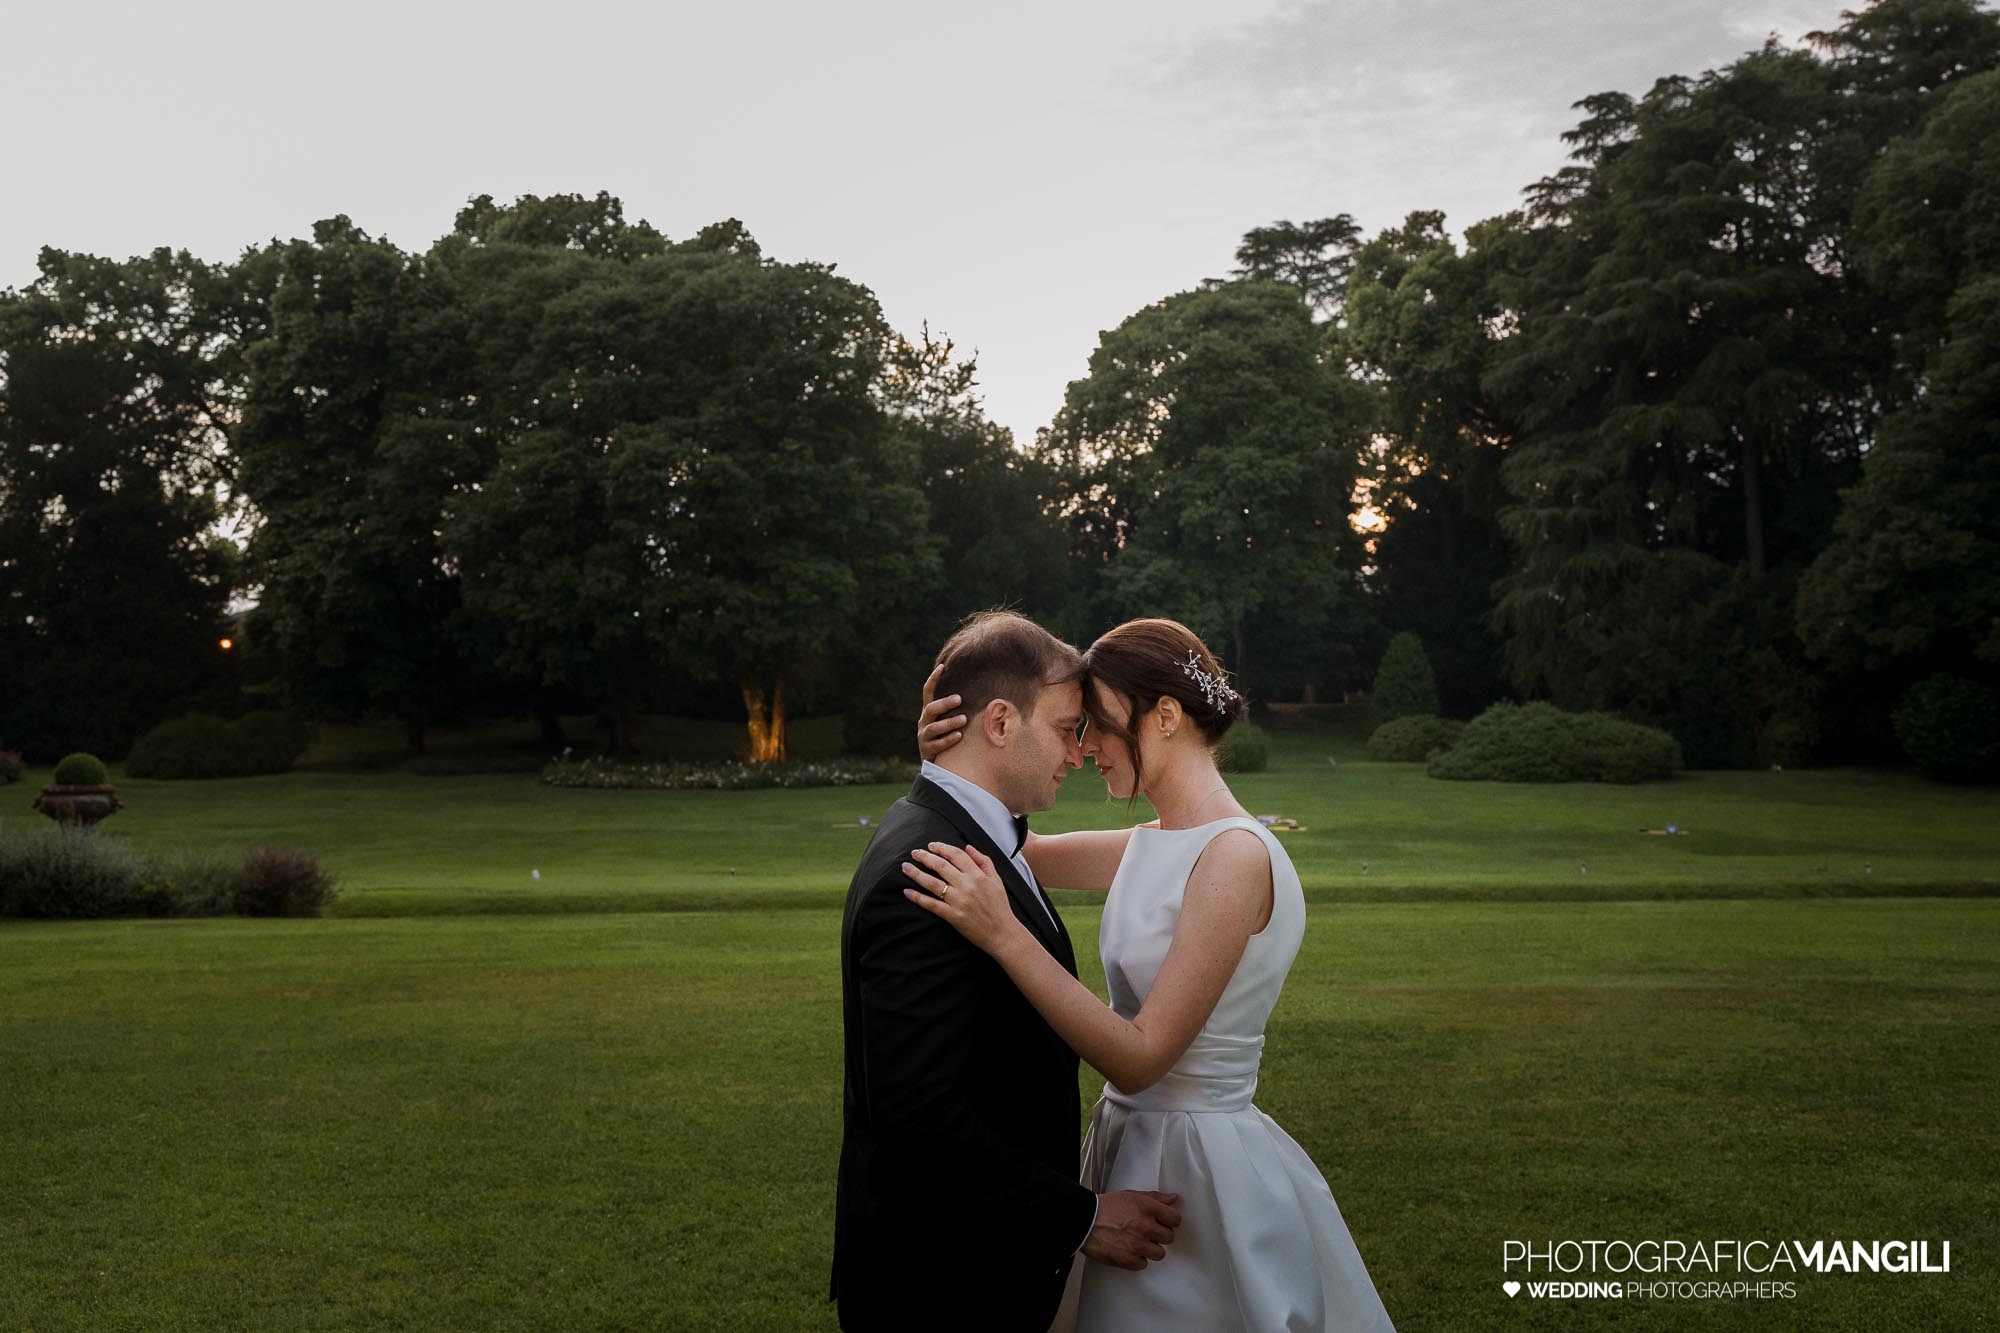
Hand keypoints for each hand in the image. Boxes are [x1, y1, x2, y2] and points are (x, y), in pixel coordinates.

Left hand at [902, 842, 1021, 953]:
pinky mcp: (952, 915)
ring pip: (932, 883)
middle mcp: (967, 885)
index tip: (931, 845)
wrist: (1002, 932)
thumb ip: (984, 861)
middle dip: (925, 857)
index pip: (956, 855)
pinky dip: (918, 897)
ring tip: (905, 867)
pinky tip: (907, 892)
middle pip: (941, 866)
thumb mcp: (997, 879)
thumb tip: (968, 847)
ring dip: (916, 874)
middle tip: (914, 853)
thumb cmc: (1000, 906)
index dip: (941, 848)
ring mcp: (958, 901)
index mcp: (978, 875)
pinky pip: (931, 904)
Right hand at [918, 664, 965, 761]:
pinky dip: (948, 740)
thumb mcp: (949, 720)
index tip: (942, 667)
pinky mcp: (927, 750)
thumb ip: (958, 708)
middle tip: (960, 698)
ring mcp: (924, 737)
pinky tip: (959, 736)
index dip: (933, 679)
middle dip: (944, 703)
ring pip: (933, 727)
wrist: (937, 765)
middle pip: (931, 709)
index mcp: (929, 712)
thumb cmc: (948, 736)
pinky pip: (936, 745)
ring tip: (964, 719)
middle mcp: (924, 722)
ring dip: (949, 722)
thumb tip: (980, 691)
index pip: (927, 692)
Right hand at [1083, 1190, 1181, 1270]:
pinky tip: (1130, 1250)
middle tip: (1150, 1233)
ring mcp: (1138, 1244)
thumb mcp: (1130, 1196)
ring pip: (1159, 1253)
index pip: (1175, 1219)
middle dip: (1160, 1235)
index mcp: (1147, 1208)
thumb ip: (1154, 1198)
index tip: (1167, 1223)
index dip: (1171, 1221)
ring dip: (1150, 1249)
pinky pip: (1144, 1264)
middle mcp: (1145, 1226)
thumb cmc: (1104, 1208)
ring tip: (1138, 1242)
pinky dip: (1137, 1259)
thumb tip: (1172, 1199)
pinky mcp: (1129, 1259)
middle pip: (1169, 1237)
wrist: (1084, 1221)